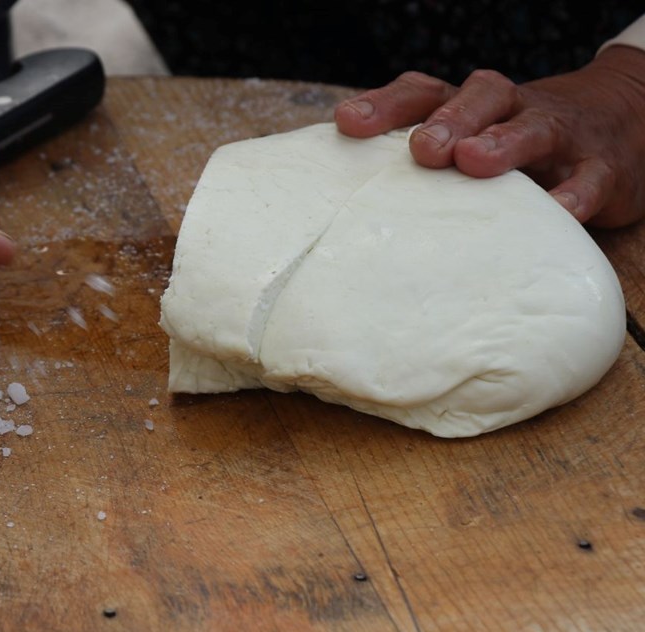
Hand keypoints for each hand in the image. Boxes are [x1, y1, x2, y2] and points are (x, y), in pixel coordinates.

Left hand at [334, 46, 644, 227]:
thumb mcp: (471, 145)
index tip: (346, 123)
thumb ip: (418, 169)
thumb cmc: (514, 147)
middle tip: (422, 149)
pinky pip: (589, 179)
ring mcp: (561, 135)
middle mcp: (511, 109)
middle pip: (478, 98)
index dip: (385, 105)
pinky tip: (557, 211)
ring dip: (504, 141)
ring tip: (474, 161)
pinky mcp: (603, 169)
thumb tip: (341, 209)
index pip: (422, 93)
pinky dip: (574, 194)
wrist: (620, 125)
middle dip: (449, 120)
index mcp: (469, 106)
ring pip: (534, 127)